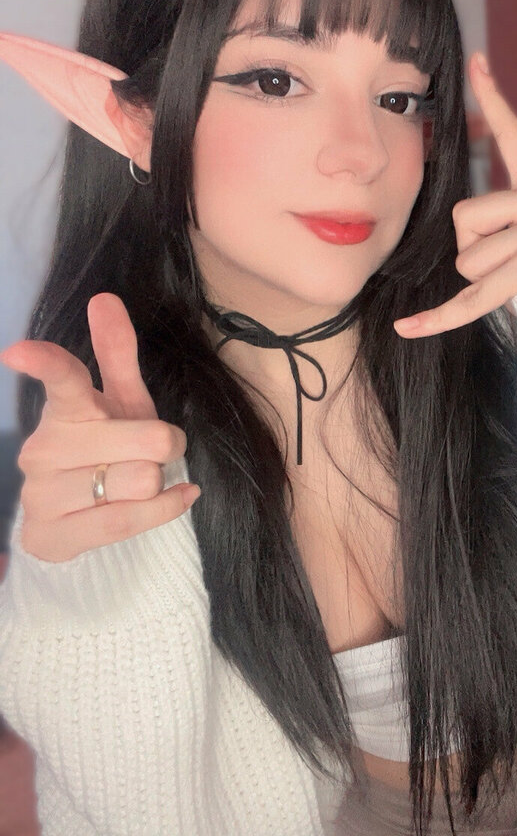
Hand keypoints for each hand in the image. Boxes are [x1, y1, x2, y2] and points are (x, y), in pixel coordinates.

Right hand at [0, 294, 198, 562]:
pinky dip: (166, 508)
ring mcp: (42, 495)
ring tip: (141, 480)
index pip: (60, 382)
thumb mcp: (122, 401)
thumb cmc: (108, 447)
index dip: (44, 364)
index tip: (18, 352)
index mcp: (64, 410)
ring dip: (158, 482)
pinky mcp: (50, 536)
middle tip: (157, 449)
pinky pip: (127, 521)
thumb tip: (105, 298)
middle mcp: (45, 449)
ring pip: (139, 482)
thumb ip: (117, 353)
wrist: (80, 518)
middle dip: (165, 446)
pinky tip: (179, 496)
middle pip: (143, 442)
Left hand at [393, 52, 516, 336]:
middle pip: (466, 217)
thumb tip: (464, 216)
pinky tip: (406, 327)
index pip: (516, 135)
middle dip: (473, 247)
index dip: (494, 99)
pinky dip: (437, 319)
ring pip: (468, 259)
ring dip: (481, 281)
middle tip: (510, 262)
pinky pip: (471, 299)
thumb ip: (507, 212)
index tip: (475, 60)